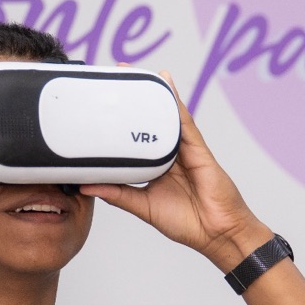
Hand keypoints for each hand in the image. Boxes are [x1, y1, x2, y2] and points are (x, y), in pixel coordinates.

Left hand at [82, 73, 272, 272]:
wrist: (217, 233)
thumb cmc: (188, 223)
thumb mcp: (142, 207)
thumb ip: (117, 194)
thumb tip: (86, 185)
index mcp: (156, 168)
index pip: (135, 142)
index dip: (120, 124)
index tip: (102, 108)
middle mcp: (170, 156)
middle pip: (150, 122)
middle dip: (135, 102)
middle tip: (115, 78)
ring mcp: (185, 150)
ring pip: (166, 116)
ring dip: (153, 93)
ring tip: (136, 72)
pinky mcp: (198, 150)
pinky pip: (184, 121)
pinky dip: (174, 102)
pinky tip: (165, 83)